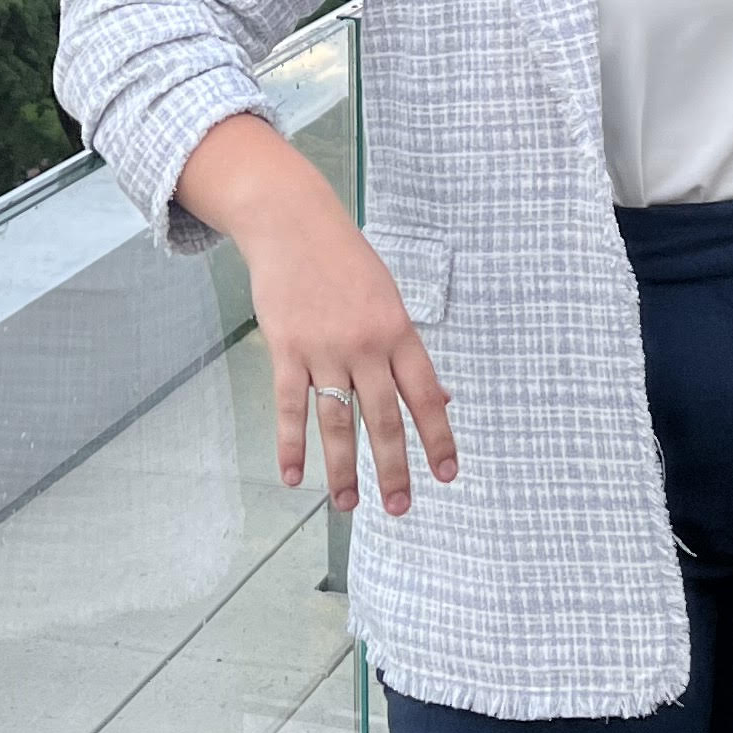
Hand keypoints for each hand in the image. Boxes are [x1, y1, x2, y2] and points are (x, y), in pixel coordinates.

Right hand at [173, 115, 458, 516]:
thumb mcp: (390, 301)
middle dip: (393, 469)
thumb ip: (410, 354)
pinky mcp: (285, 349)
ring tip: (348, 505)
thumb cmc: (347, 263)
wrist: (293, 224)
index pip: (426, 395)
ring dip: (342, 469)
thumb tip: (443, 401)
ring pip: (337, 421)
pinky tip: (294, 477)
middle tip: (401, 508)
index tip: (447, 475)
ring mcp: (324, 349)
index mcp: (399, 331)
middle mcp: (366, 345)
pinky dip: (291, 445)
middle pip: (383, 419)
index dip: (439, 438)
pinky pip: (290, 407)